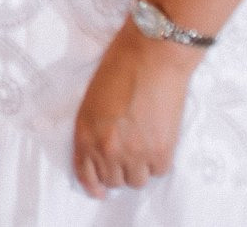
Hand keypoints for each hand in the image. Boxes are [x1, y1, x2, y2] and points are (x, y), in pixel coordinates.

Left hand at [71, 22, 200, 198]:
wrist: (152, 56)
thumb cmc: (121, 68)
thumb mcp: (93, 100)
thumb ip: (94, 129)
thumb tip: (103, 152)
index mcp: (85, 133)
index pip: (85, 173)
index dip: (93, 185)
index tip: (99, 190)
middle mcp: (107, 149)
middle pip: (114, 181)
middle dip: (119, 171)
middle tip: (128, 157)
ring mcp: (135, 153)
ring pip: (137, 181)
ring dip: (140, 169)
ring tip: (144, 148)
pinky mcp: (161, 151)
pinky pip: (159, 171)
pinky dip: (159, 162)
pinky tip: (158, 143)